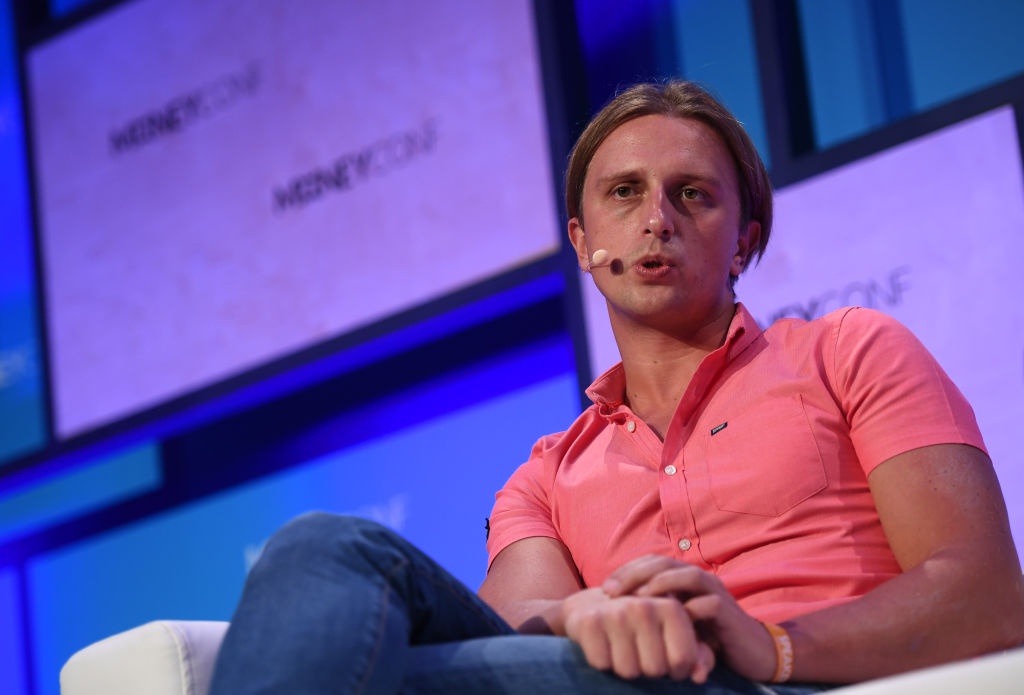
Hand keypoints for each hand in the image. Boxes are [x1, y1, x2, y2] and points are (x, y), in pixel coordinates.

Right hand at [559, 586, 715, 681]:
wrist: (590, 606)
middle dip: (646, 669)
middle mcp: (644, 607)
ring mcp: (615, 613)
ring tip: (620, 647)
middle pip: (655, 670)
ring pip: (628, 671)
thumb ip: (698, 655)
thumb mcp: (673, 635)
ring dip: (624, 667)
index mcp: (671, 608)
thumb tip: (699, 676)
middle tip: (638, 651)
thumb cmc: (641, 626)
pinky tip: (602, 644)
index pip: (682, 661)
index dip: (674, 670)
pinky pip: (602, 664)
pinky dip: (602, 661)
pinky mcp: (588, 622)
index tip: (664, 658)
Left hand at [603, 555, 776, 681]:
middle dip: (634, 574)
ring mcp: (715, 592)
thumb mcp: (676, 620)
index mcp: (683, 577)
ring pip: (686, 574)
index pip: (650, 562)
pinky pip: (708, 603)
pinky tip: (669, 619)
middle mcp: (698, 578)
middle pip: (663, 563)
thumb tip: (614, 610)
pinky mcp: (728, 611)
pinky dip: (689, 609)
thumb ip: (654, 610)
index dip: (626, 570)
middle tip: (611, 591)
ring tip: (636, 598)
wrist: (750, 651)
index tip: (604, 588)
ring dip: (659, 583)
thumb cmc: (707, 635)